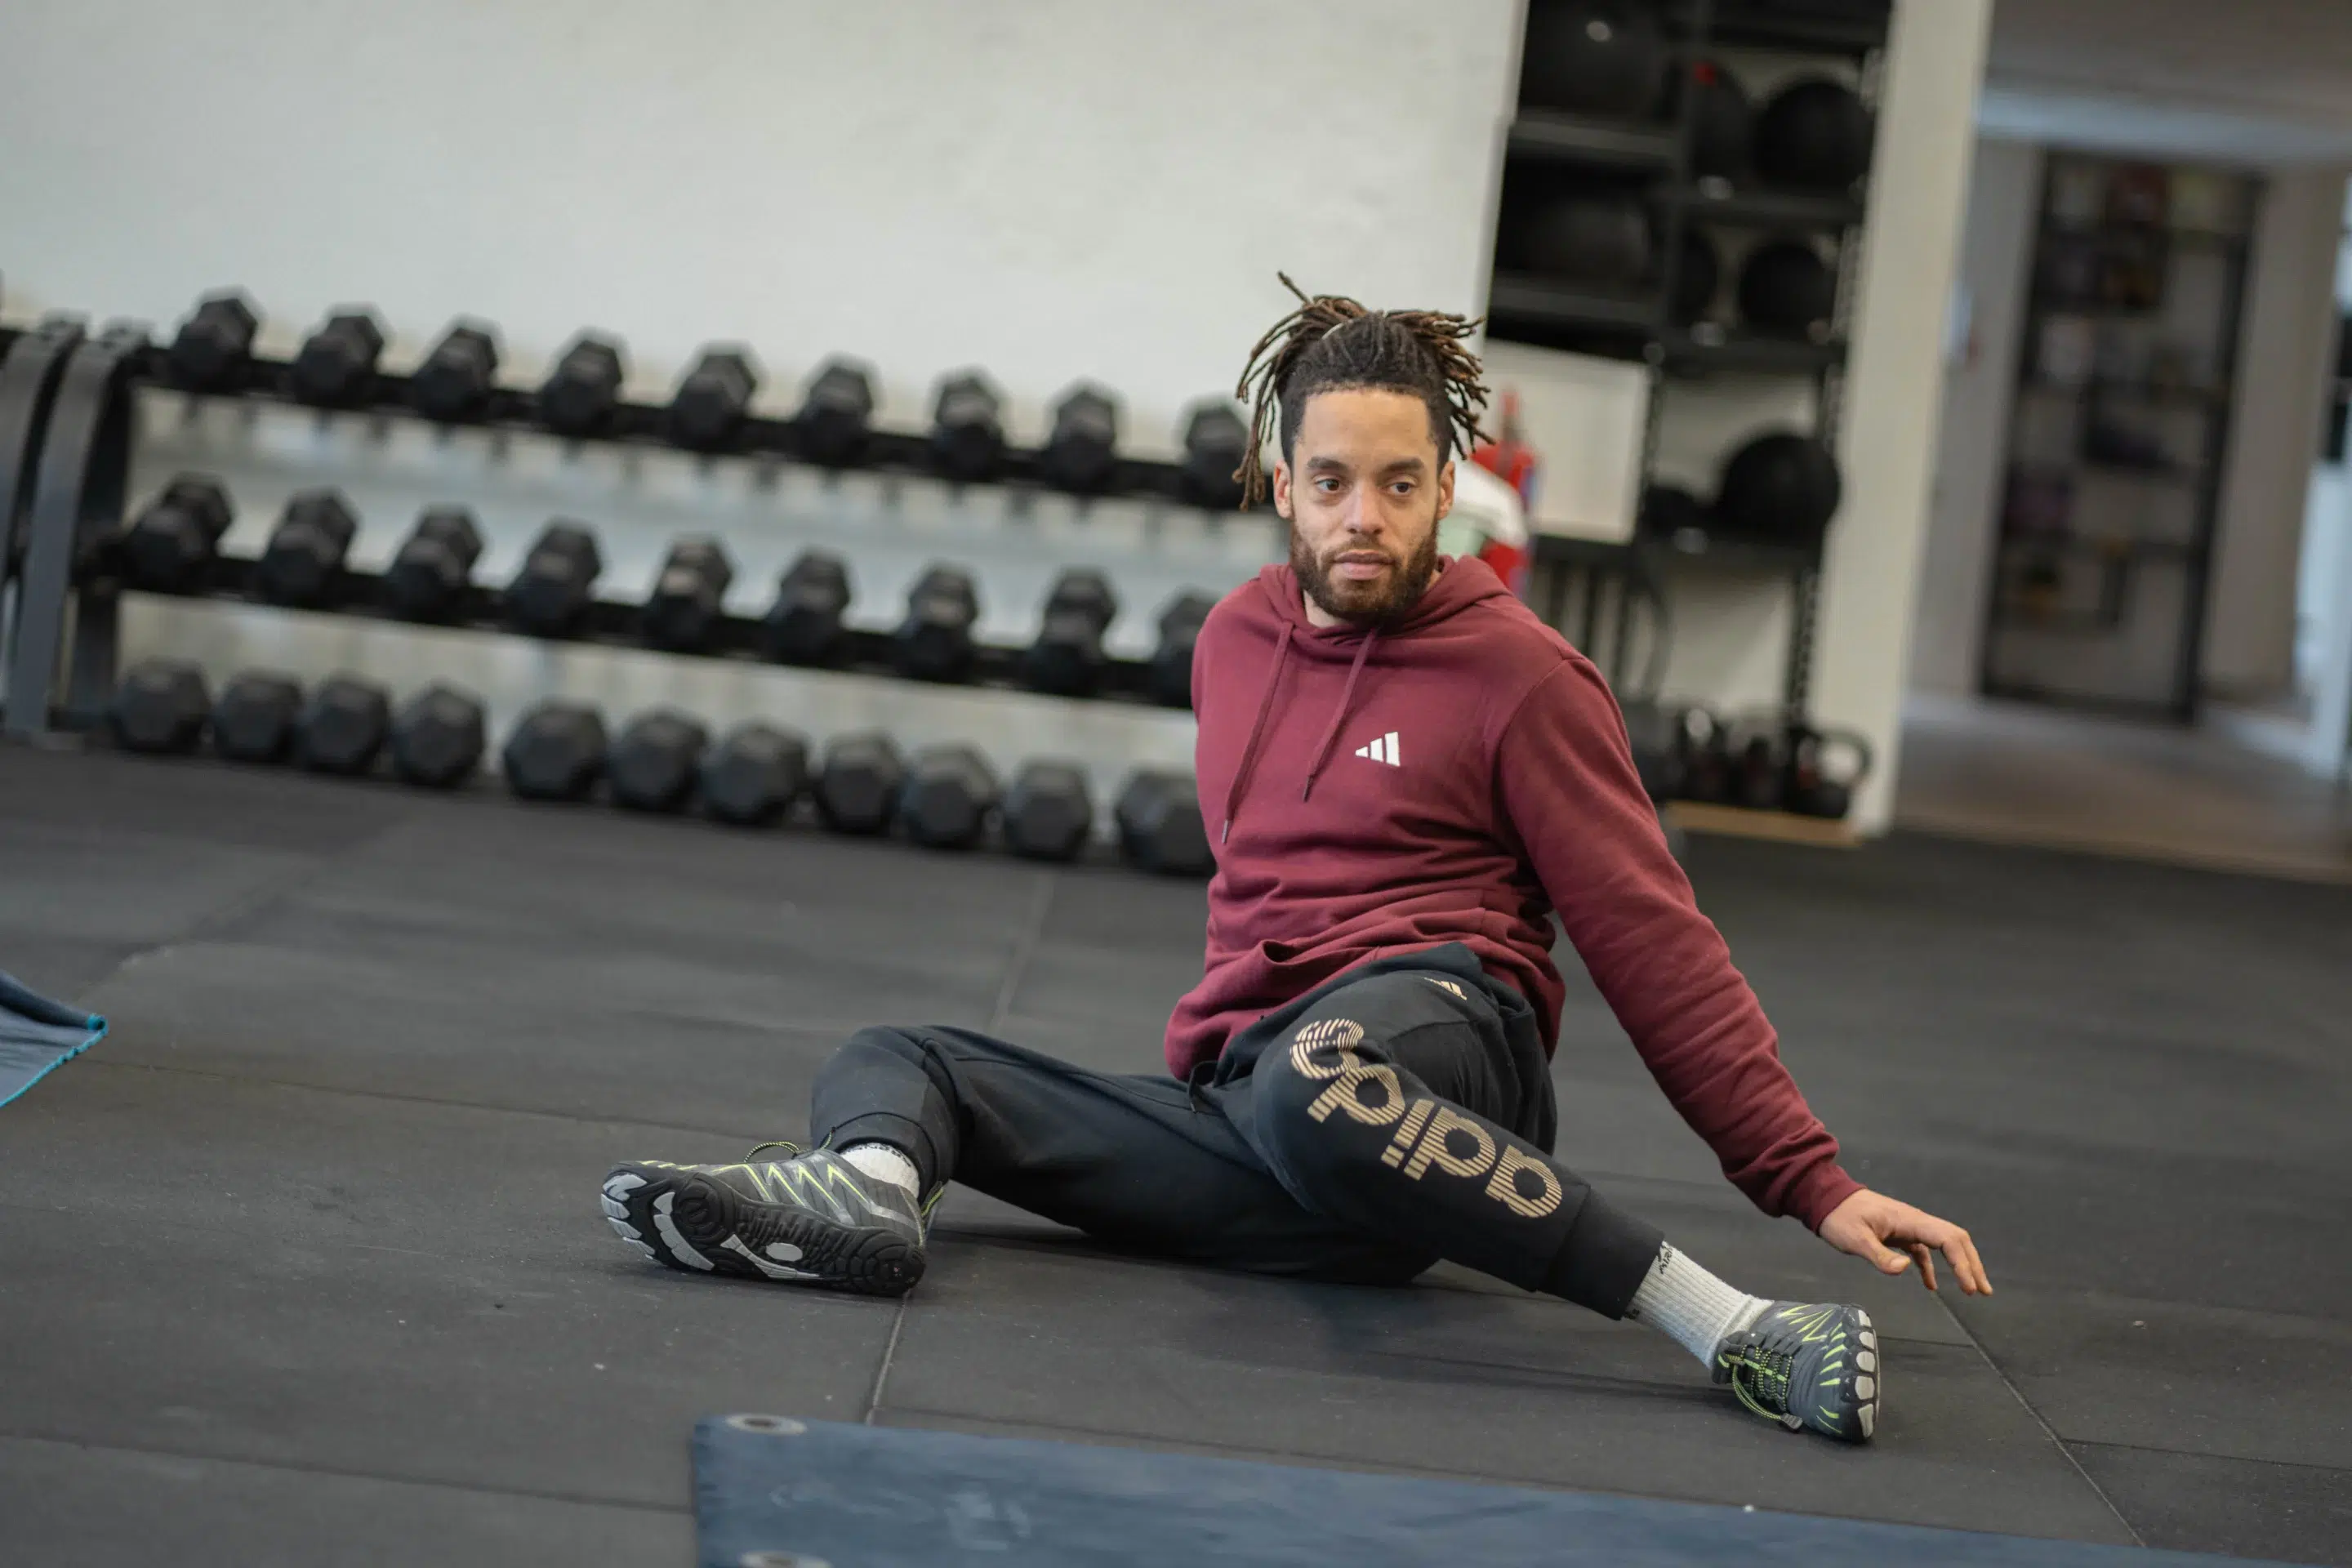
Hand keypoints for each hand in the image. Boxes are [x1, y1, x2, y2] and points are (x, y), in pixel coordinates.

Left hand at [1819, 1188, 1992, 1295]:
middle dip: (1972, 1264)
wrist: (1825, 1199)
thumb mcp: (1855, 1239)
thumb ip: (1879, 1255)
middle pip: (1955, 1240)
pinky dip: (1932, 1267)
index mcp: (1909, 1220)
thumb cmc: (1839, 1217)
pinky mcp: (1899, 1234)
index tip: (1969, 1287)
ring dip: (1959, 1265)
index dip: (1962, 1263)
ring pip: (1943, 1245)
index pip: (1948, 1239)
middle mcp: (1915, 1221)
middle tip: (1983, 1291)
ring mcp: (1909, 1227)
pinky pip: (1924, 1250)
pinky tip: (1931, 1286)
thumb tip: (1906, 1268)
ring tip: (1972, 1290)